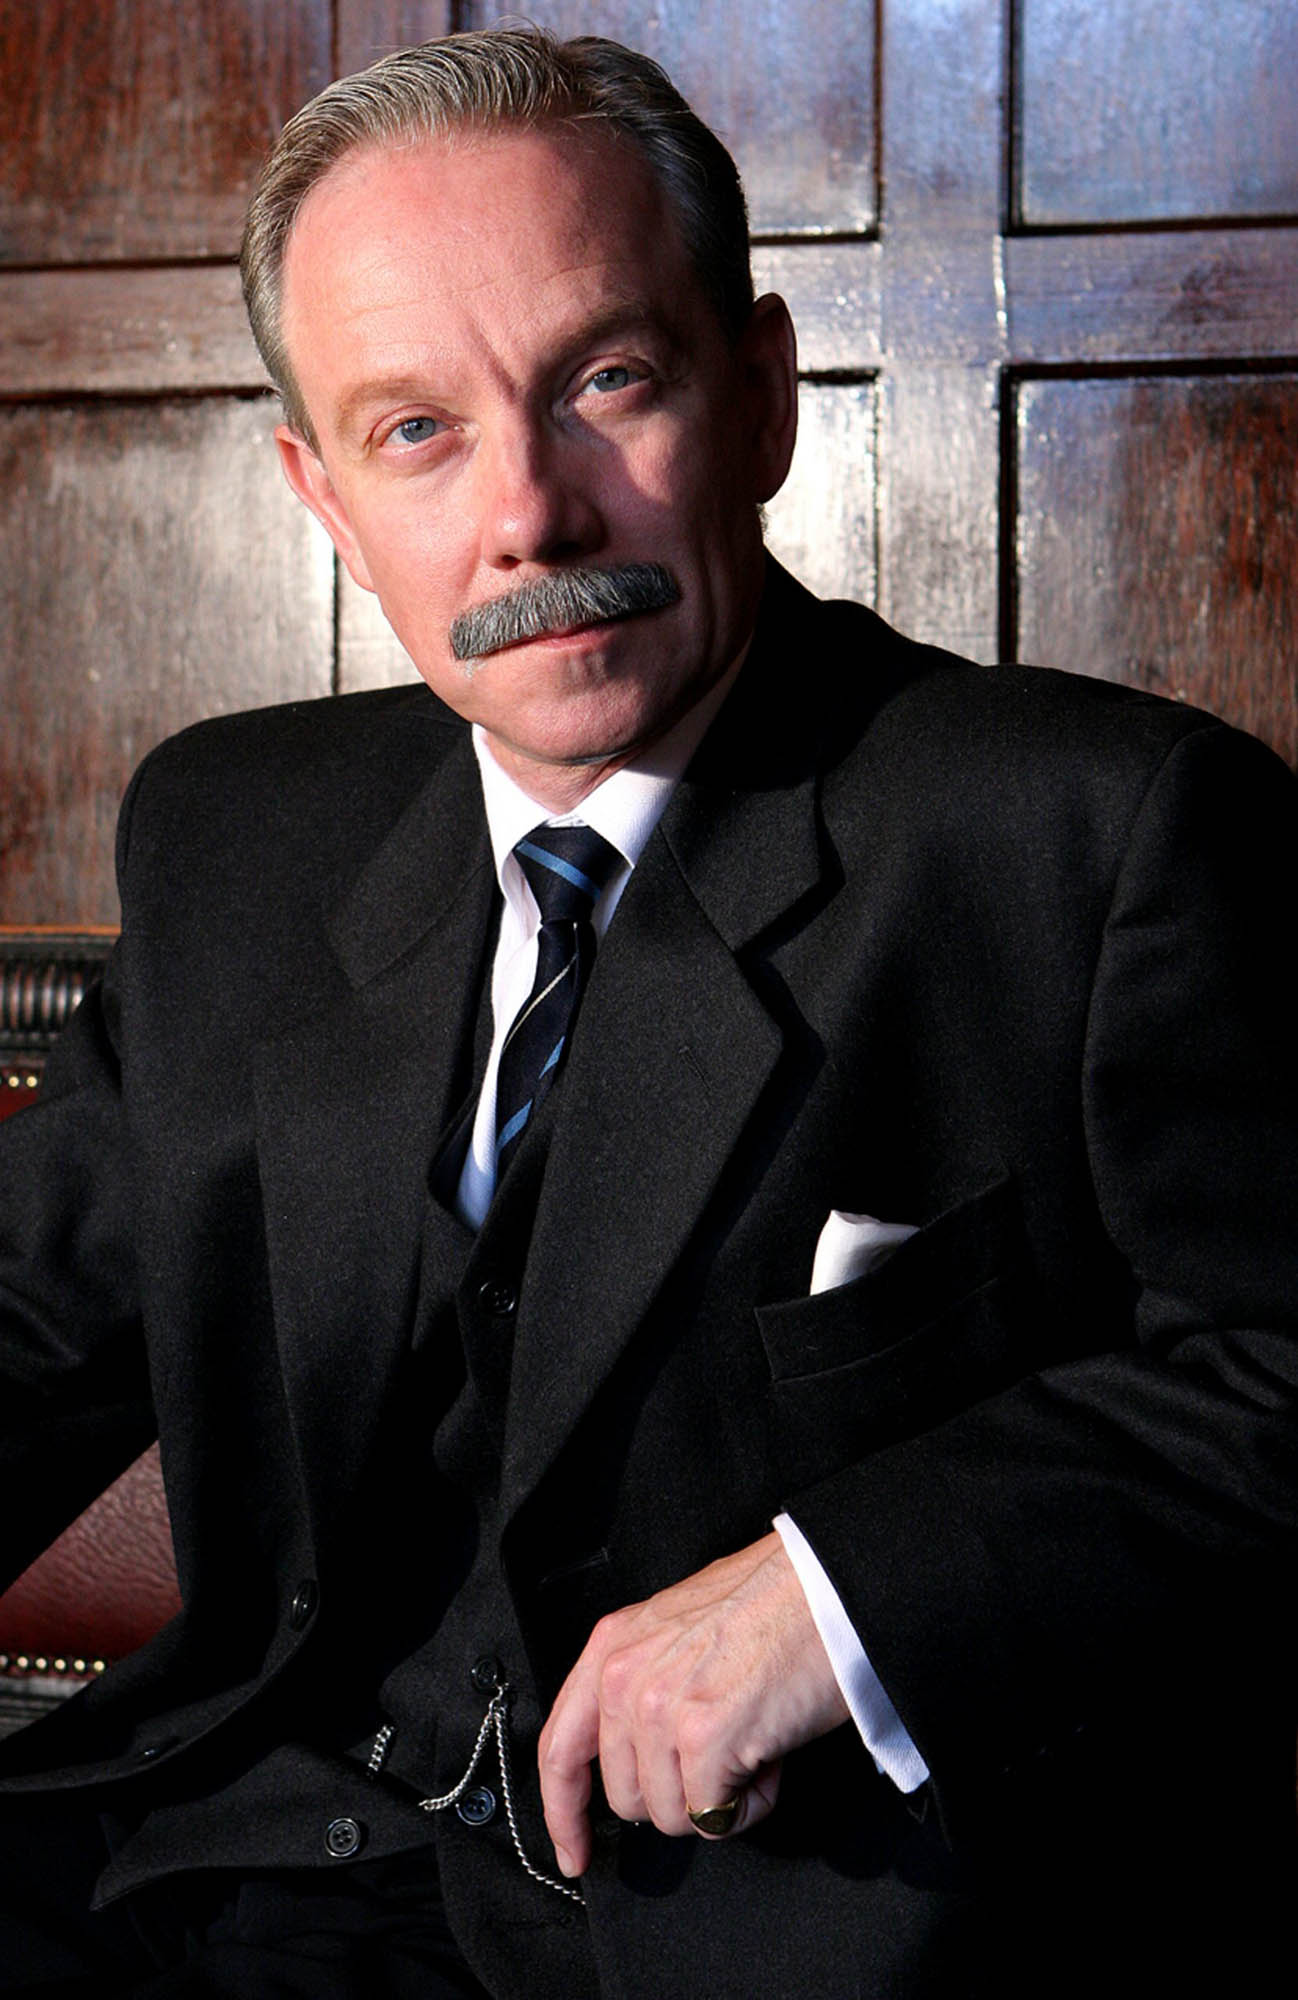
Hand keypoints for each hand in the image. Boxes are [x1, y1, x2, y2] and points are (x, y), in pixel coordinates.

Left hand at [537, 1532, 849, 1877]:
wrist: (829, 1587)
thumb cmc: (772, 1605)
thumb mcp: (678, 1630)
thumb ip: (644, 1684)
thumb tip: (643, 1757)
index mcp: (612, 1648)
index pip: (560, 1748)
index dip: (564, 1812)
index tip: (573, 1852)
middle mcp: (624, 1677)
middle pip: (625, 1797)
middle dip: (677, 1794)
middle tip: (725, 1748)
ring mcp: (660, 1709)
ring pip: (671, 1816)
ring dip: (718, 1797)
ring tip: (753, 1742)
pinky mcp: (704, 1738)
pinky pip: (714, 1818)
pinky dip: (750, 1805)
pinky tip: (769, 1759)